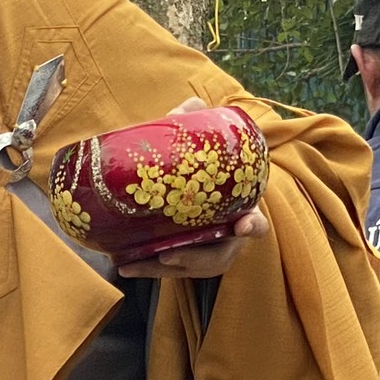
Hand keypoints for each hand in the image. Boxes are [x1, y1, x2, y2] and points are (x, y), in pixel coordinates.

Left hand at [118, 96, 268, 281]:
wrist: (192, 182)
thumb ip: (199, 124)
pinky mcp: (181, 259)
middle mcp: (225, 238)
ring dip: (160, 270)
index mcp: (239, 212)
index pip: (256, 225)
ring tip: (132, 265)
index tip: (243, 226)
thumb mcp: (205, 146)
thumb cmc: (204, 165)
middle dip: (194, 259)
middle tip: (169, 254)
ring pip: (188, 269)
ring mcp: (204, 252)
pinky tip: (122, 265)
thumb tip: (189, 108)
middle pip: (218, 258)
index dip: (252, 227)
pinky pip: (167, 270)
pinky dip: (146, 269)